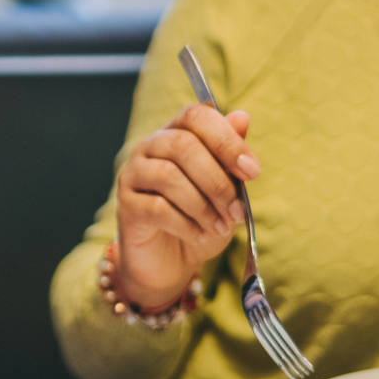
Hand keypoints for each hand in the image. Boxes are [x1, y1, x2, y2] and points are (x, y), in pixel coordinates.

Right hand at [114, 104, 258, 309]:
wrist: (171, 262)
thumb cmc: (200, 219)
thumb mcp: (226, 190)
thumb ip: (230, 156)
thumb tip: (242, 118)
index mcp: (176, 133)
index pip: (196, 116)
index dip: (226, 140)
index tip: (252, 171)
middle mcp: (150, 147)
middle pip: (183, 145)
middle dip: (218, 181)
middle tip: (237, 210)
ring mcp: (133, 174)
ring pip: (169, 176)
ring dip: (204, 205)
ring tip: (221, 227)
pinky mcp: (125, 205)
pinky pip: (157, 207)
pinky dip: (186, 223)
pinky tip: (200, 234)